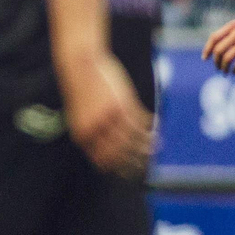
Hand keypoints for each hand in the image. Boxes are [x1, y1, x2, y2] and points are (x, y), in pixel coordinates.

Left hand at [59, 49, 153, 179]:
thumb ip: (89, 129)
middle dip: (133, 162)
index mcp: (83, 135)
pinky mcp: (123, 106)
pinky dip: (149, 130)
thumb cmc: (80, 88)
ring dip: (146, 147)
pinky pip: (140, 123)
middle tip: (144, 166)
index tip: (126, 170)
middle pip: (120, 154)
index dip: (116, 167)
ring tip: (154, 150)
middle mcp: (96, 130)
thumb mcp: (79, 114)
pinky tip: (155, 131)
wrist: (80, 64)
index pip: (102, 160)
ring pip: (133, 141)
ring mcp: (110, 119)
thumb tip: (101, 144)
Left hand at [203, 16, 234, 73]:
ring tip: (225, 72)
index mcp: (233, 26)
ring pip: (227, 58)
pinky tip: (234, 72)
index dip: (207, 49)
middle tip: (217, 67)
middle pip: (218, 50)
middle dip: (216, 61)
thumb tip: (217, 46)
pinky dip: (234, 70)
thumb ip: (231, 32)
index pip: (214, 38)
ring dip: (224, 68)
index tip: (205, 58)